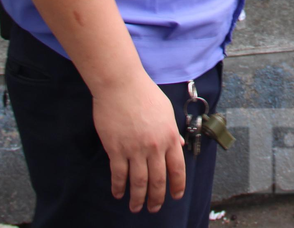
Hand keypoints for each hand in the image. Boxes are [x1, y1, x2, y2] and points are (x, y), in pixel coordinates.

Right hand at [92, 74, 185, 212]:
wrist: (121, 84)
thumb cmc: (144, 93)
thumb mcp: (165, 111)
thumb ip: (171, 131)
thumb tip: (178, 144)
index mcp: (169, 136)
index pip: (177, 169)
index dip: (177, 186)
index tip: (175, 196)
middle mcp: (154, 147)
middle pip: (158, 180)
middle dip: (157, 198)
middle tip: (153, 209)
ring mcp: (135, 149)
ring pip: (138, 182)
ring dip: (138, 198)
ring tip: (136, 207)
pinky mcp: (116, 149)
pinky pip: (118, 174)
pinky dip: (118, 187)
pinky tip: (118, 193)